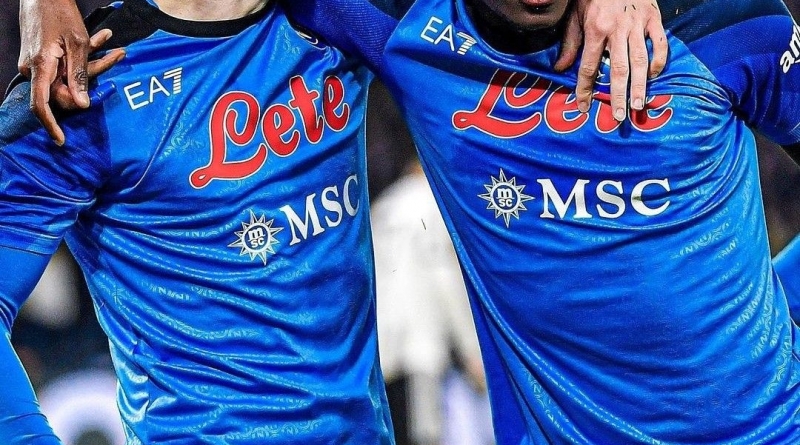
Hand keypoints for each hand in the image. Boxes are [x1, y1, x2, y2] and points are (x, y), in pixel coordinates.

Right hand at [18, 0, 124, 144]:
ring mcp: (39, 63)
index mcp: (41, 67)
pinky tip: (104, 39)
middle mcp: (36, 69)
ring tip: (114, 44)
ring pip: (69, 76)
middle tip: (117, 55)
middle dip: (92, 77)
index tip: (62, 140)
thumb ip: (79, 75)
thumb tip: (82, 105)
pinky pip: (65, 66)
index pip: (42, 105)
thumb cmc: (59, 12)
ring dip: (92, 63)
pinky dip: (83, 57)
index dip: (51, 125)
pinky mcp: (44, 57)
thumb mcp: (78, 44)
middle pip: (65, 90)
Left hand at [555, 0, 667, 120]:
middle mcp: (618, 29)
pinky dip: (657, 61)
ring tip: (638, 105)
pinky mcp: (654, 18)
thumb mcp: (575, 15)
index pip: (589, 66)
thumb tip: (560, 69)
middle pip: (618, 69)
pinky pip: (659, 44)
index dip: (585, 88)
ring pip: (640, 60)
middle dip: (617, 95)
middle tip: (618, 116)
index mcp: (596, 29)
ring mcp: (638, 24)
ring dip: (639, 85)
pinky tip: (652, 76)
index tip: (583, 106)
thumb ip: (570, 43)